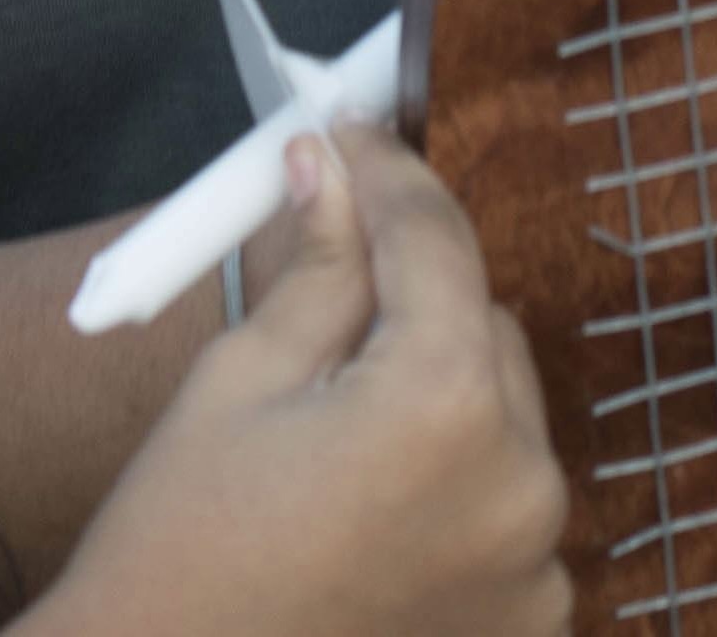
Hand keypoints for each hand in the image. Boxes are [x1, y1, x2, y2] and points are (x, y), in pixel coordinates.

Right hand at [32, 130, 569, 636]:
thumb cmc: (182, 546)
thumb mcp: (239, 379)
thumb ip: (313, 266)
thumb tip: (328, 168)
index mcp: (445, 407)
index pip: (434, 239)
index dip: (385, 171)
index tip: (347, 128)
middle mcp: (519, 485)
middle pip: (481, 324)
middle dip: (412, 286)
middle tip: (330, 265)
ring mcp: (534, 567)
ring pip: (501, 409)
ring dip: (439, 380)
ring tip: (343, 394)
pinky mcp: (529, 622)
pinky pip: (505, 498)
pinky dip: (457, 472)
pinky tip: (375, 481)